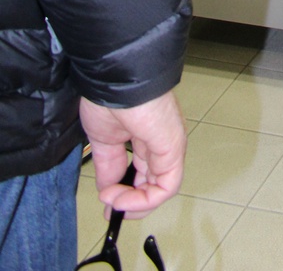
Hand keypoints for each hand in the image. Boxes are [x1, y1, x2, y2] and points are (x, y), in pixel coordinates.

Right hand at [80, 90, 185, 218]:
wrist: (115, 79)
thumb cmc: (109, 97)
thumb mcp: (103, 140)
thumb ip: (108, 167)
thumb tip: (107, 191)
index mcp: (147, 136)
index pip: (144, 173)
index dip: (126, 193)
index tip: (107, 202)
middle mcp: (162, 142)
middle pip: (153, 183)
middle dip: (131, 203)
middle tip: (110, 210)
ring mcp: (169, 146)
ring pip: (161, 189)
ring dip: (134, 204)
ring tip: (112, 202)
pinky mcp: (173, 149)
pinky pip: (166, 186)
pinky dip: (144, 201)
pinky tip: (121, 198)